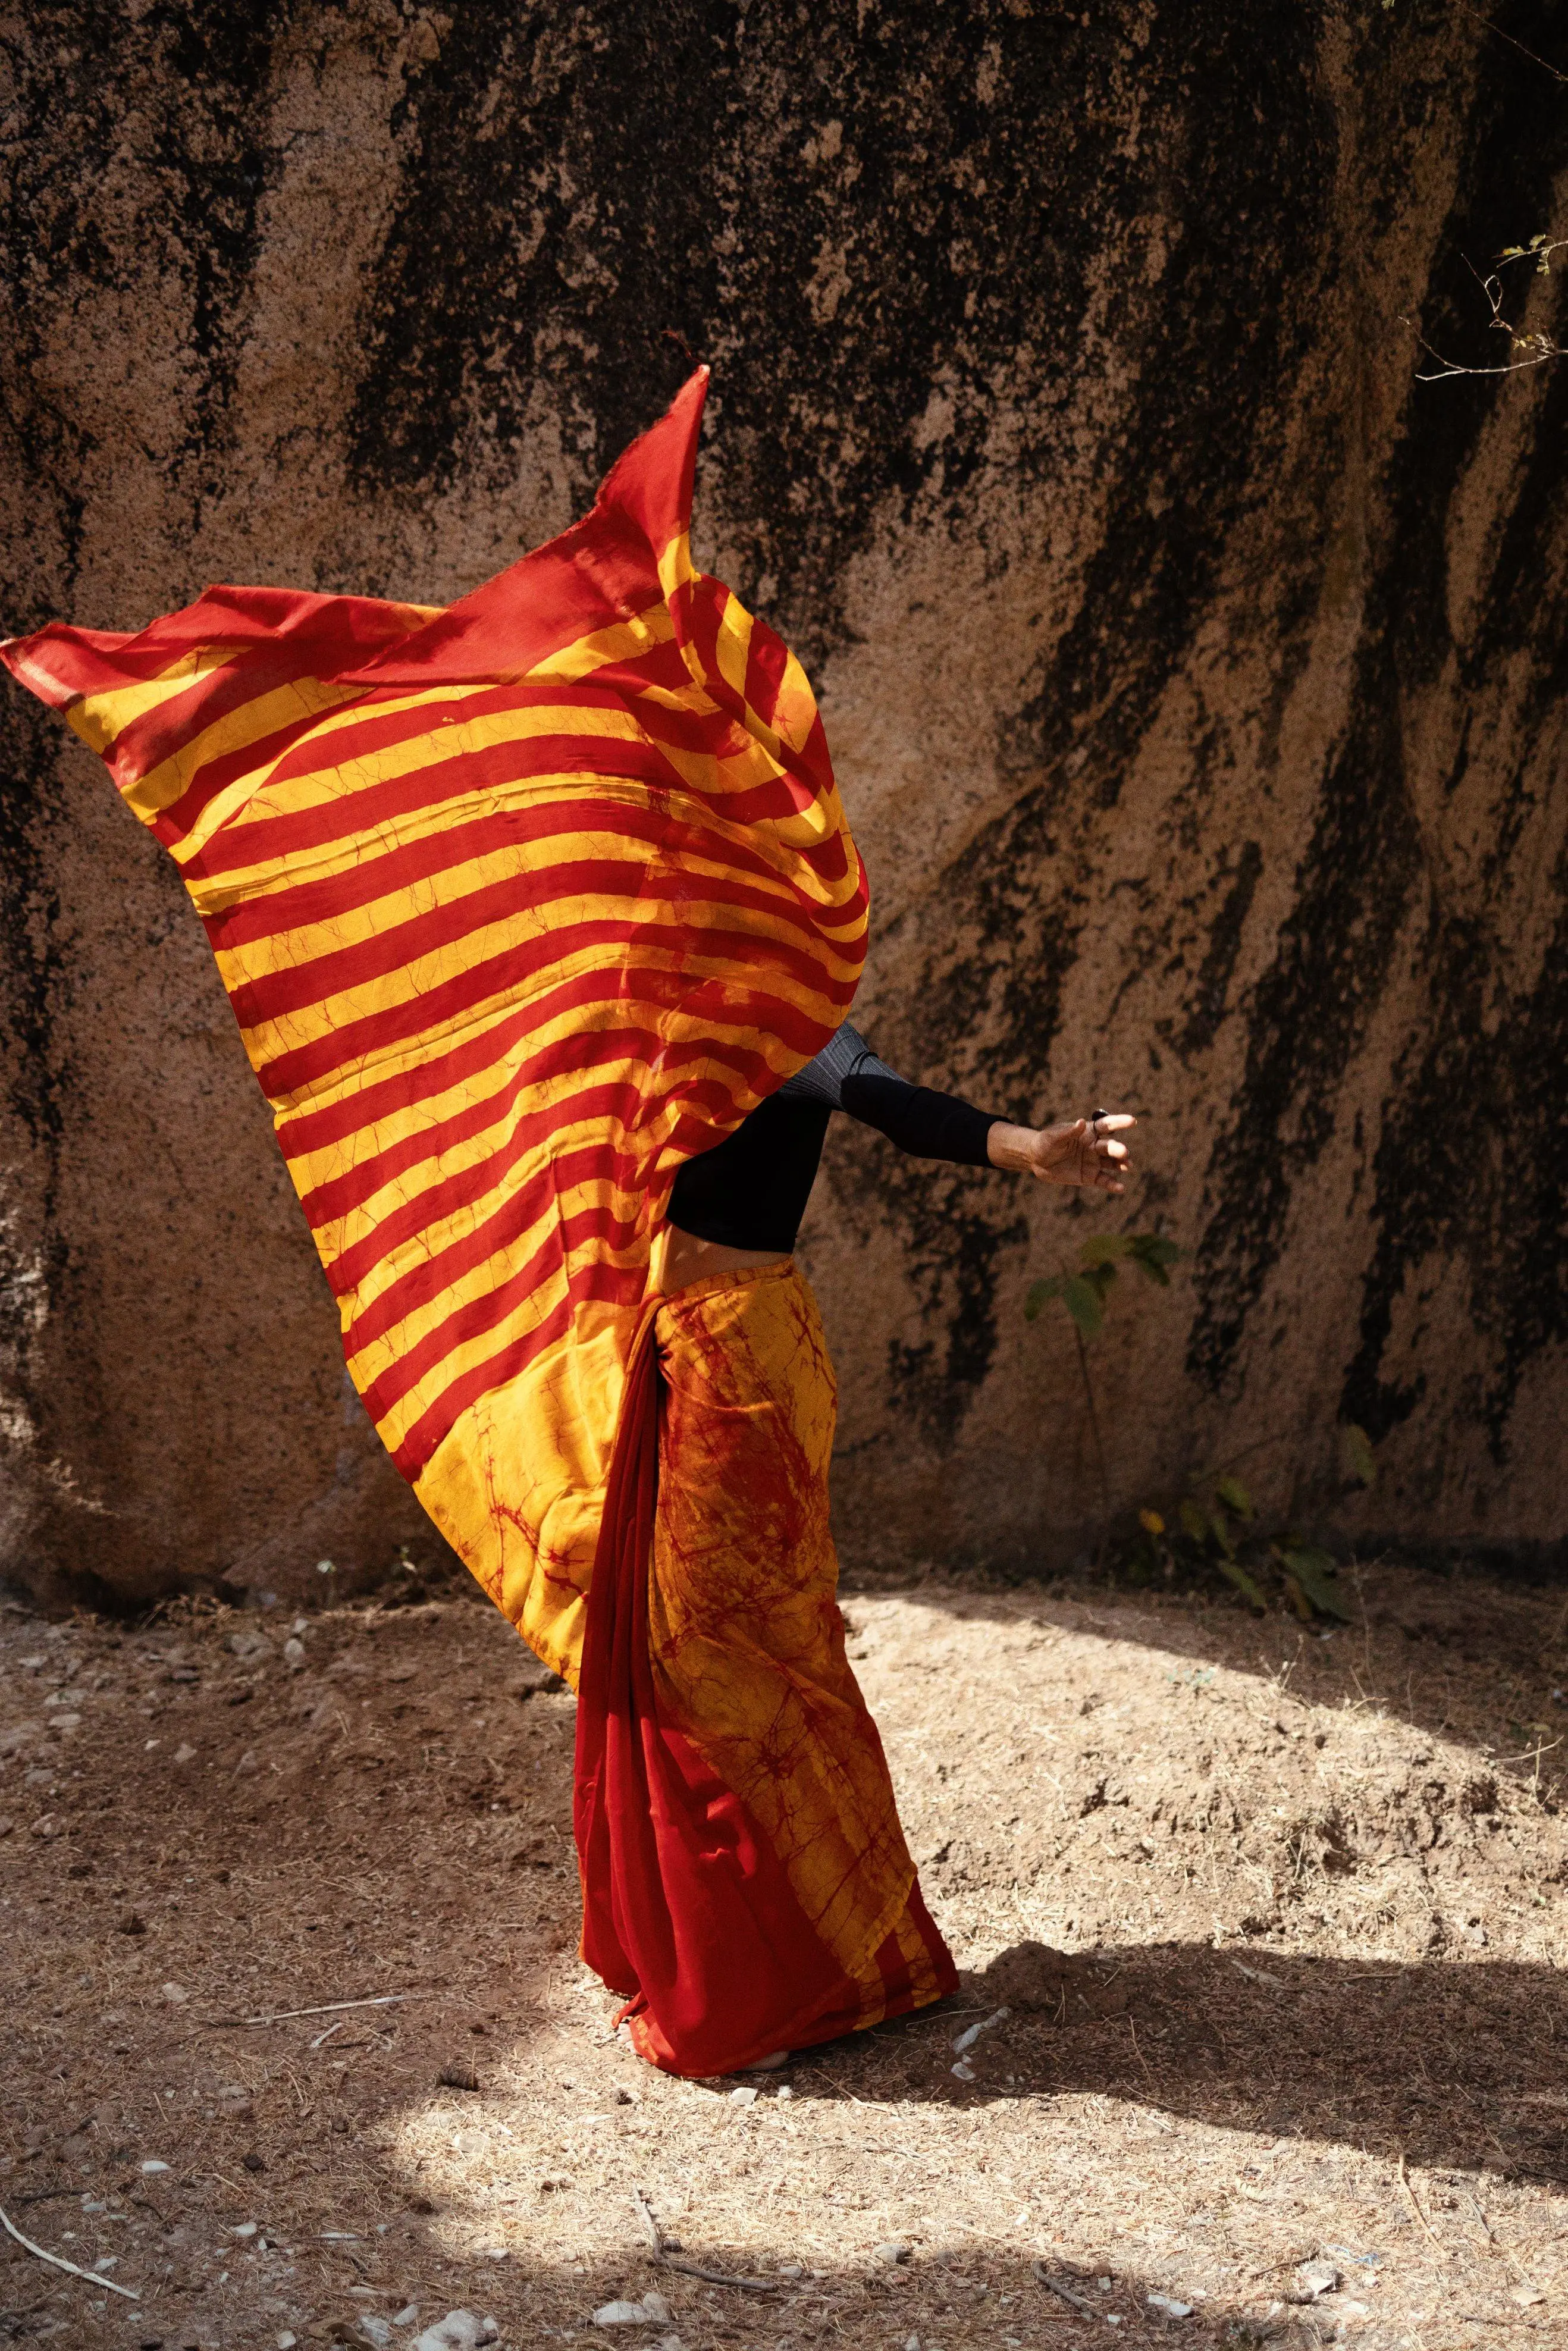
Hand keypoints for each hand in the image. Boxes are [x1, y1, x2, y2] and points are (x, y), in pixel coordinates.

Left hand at [987, 1110, 1135, 1193]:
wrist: (1037, 1161)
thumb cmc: (1045, 1143)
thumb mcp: (1053, 1137)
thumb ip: (1068, 1132)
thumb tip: (1080, 1123)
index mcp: (1088, 1132)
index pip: (1107, 1126)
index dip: (1119, 1122)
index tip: (1132, 1121)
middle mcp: (1095, 1146)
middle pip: (1110, 1146)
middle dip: (1118, 1149)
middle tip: (1124, 1152)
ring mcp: (1094, 1162)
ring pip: (1112, 1163)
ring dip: (1121, 1164)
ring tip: (1128, 1166)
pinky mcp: (1090, 1177)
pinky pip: (1104, 1181)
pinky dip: (1113, 1184)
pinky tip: (1121, 1188)